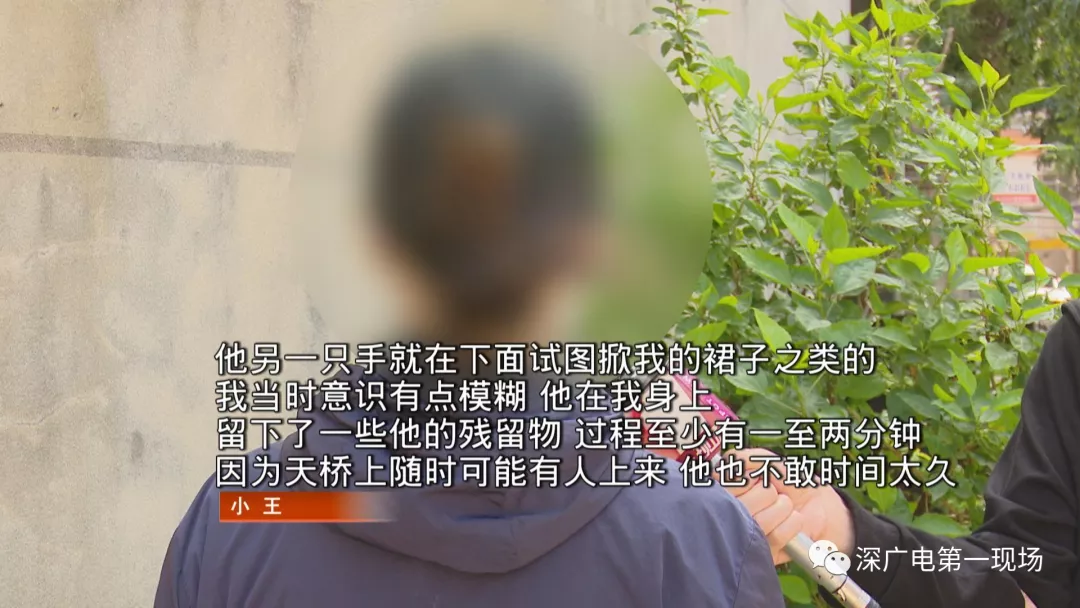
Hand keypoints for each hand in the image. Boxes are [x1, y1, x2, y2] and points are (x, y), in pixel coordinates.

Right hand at [723, 448, 854, 565]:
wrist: (818, 504)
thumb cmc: (788, 482)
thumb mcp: (767, 461)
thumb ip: (745, 458)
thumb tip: (731, 462)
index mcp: (724, 493)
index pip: (723, 486)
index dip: (747, 480)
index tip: (757, 480)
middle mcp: (730, 516)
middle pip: (742, 503)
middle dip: (766, 493)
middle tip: (772, 495)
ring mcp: (745, 538)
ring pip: (759, 520)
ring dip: (781, 508)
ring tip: (783, 508)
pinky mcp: (764, 554)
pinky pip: (776, 536)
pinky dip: (792, 523)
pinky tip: (791, 521)